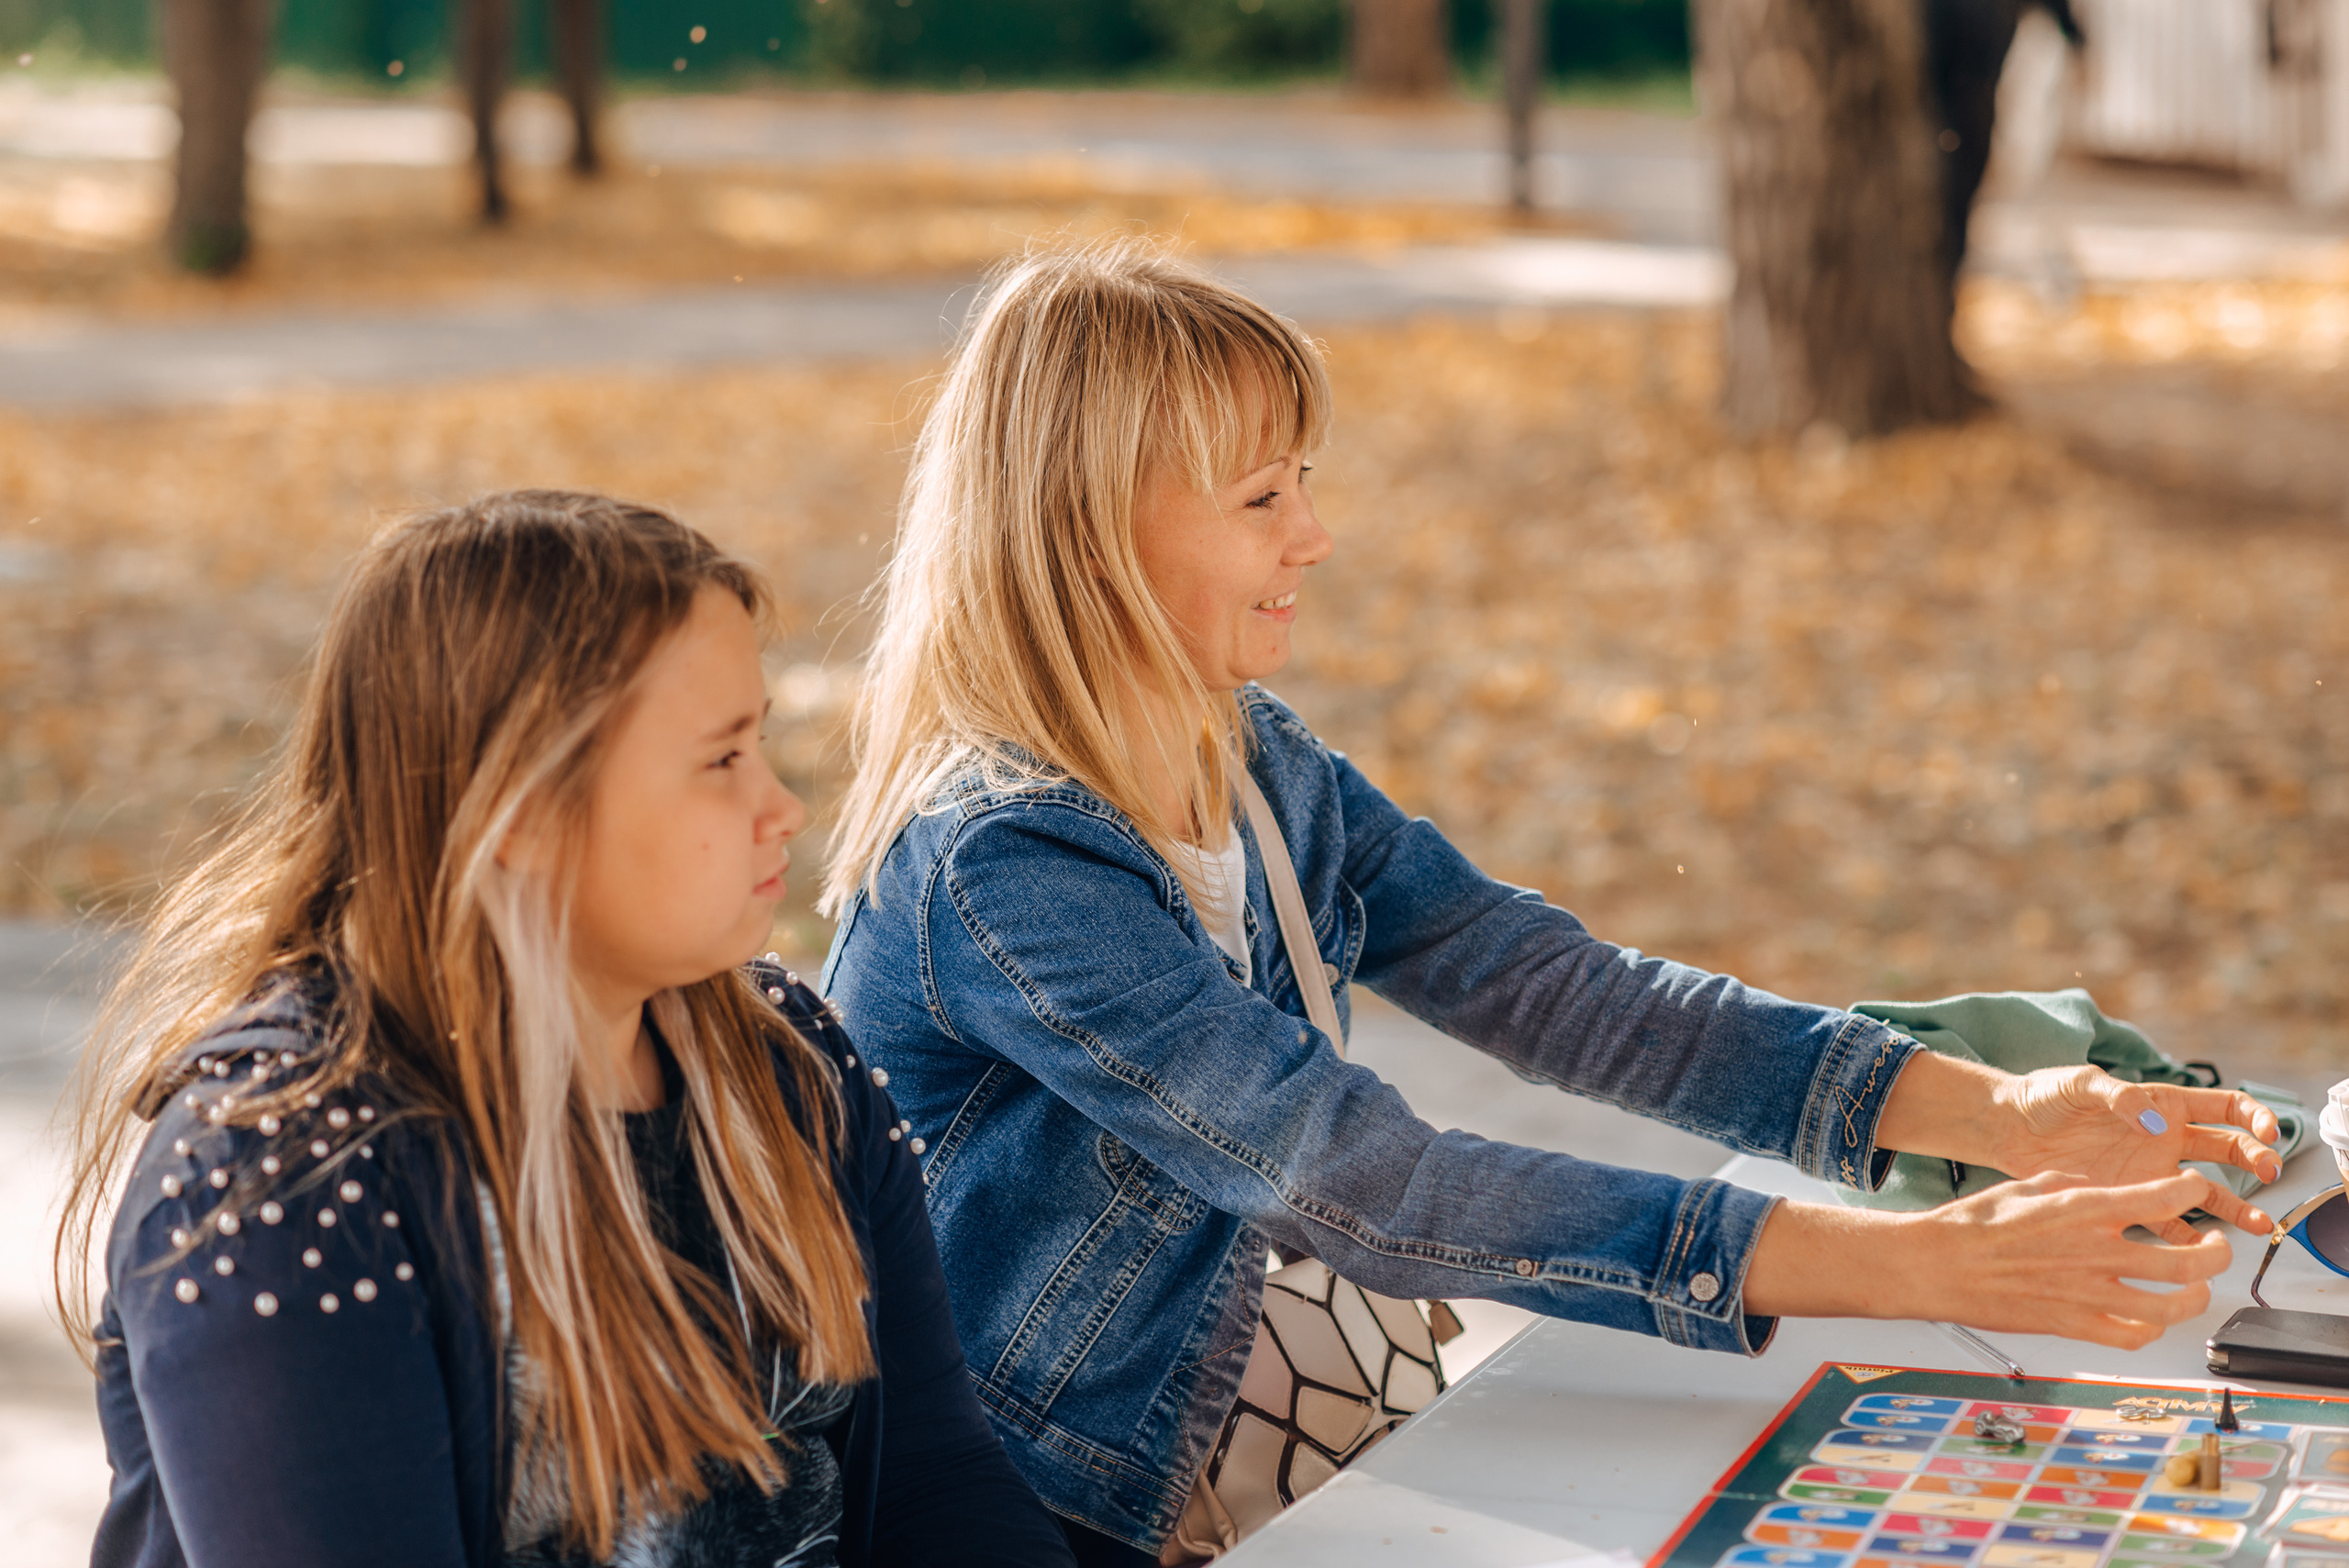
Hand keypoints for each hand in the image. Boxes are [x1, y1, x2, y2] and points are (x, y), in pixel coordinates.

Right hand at [1906, 1171, 2233, 1347]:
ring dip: (2197, 1296)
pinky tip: (2149, 1318)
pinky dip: (2152, 1328)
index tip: (2193, 1188)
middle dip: (2218, 1253)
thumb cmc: (1971, 1225)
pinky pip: (2133, 1336)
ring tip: (2197, 1287)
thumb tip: (2097, 1187)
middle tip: (2217, 1246)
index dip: (2193, 1190)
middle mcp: (2096, 1252)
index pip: (2165, 1197)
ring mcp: (2089, 1294)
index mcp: (2085, 1210)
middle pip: (2189, 1260)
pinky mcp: (2074, 1326)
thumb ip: (2072, 1184)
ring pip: (2173, 1306)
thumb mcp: (2026, 1184)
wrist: (1936, 1265)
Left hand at [1992, 1066, 2279, 1237]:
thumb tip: (2157, 1120)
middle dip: (2256, 1160)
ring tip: (2257, 1224)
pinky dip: (2186, 1237)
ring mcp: (2150, 1171)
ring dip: (2235, 1207)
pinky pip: (2166, 1222)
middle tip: (2269, 1173)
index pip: (2224, 1107)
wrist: (2008, 1127)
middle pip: (2228, 1150)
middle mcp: (2165, 1139)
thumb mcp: (2080, 1084)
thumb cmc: (2043, 1095)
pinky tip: (2200, 1249)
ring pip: (2206, 1192)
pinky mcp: (2128, 1198)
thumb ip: (2120, 1097)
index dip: (2254, 1117)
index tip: (2268, 1133)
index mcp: (2162, 1103)